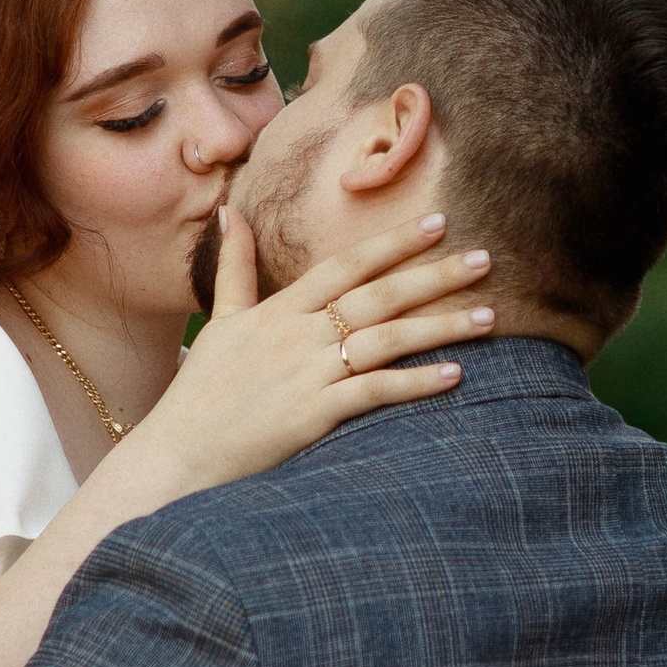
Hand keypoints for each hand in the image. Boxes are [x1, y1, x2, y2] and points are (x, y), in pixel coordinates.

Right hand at [129, 208, 487, 497]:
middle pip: (377, 295)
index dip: (392, 243)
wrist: (178, 454)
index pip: (345, 265)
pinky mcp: (313, 415)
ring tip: (489, 315)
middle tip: (485, 257)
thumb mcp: (220, 321)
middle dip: (434, 274)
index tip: (438, 222)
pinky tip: (455, 375)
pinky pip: (374, 392)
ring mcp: (306, 374)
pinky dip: (415, 382)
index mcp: (279, 310)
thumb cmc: (201, 391)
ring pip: (385, 339)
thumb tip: (233, 212)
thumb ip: (236, 268)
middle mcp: (297, 335)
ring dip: (441, 326)